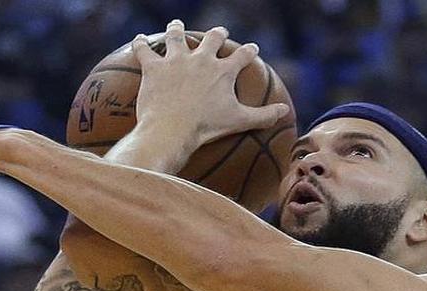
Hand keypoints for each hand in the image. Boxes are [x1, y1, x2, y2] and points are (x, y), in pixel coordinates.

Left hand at [131, 20, 288, 153]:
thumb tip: (285, 112)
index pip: (242, 56)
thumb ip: (264, 116)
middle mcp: (201, 59)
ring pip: (176, 37)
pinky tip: (140, 38)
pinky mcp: (153, 68)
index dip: (249, 51)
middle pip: (212, 39)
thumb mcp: (240, 121)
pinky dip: (142, 43)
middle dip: (218, 34)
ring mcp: (175, 60)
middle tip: (220, 33)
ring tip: (177, 25)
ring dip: (177, 29)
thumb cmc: (207, 127)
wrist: (173, 129)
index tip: (252, 48)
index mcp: (223, 70)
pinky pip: (145, 50)